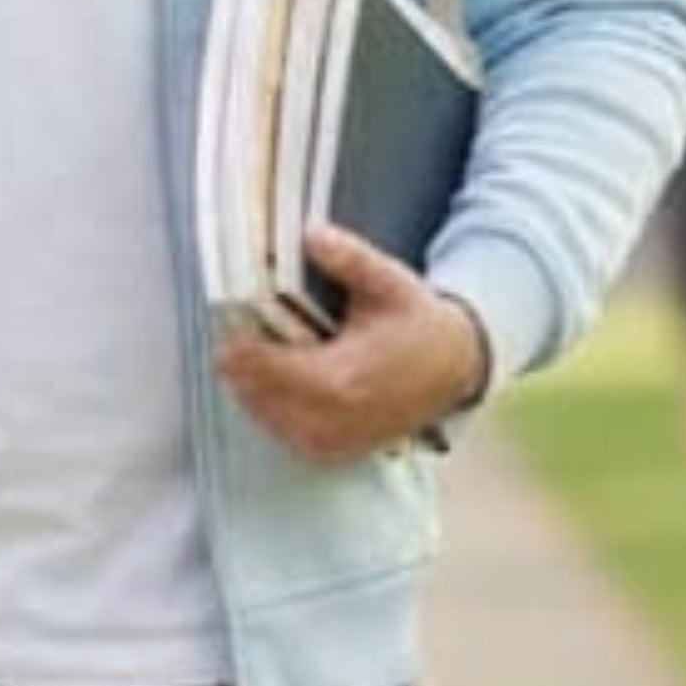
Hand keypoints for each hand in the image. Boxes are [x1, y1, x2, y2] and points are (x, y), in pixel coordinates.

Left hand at [215, 231, 488, 464]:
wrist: (453, 371)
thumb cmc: (416, 323)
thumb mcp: (389, 283)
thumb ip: (349, 259)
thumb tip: (310, 232)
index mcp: (338, 379)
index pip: (258, 366)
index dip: (237, 338)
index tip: (232, 310)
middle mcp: (329, 419)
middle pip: (250, 390)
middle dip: (241, 358)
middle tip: (243, 323)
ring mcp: (328, 442)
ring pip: (259, 411)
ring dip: (252, 381)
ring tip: (261, 345)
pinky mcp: (329, 452)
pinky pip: (278, 429)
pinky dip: (270, 403)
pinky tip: (280, 375)